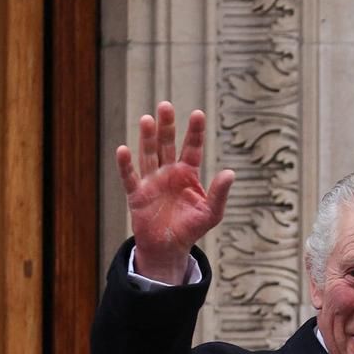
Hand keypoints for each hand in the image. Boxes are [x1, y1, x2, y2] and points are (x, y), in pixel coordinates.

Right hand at [116, 101, 234, 283]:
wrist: (169, 248)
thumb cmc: (191, 228)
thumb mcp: (211, 213)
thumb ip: (219, 193)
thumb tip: (230, 173)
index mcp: (188, 174)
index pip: (192, 148)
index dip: (195, 132)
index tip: (198, 113)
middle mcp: (169, 172)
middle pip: (167, 145)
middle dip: (166, 126)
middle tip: (166, 105)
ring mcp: (152, 181)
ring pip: (149, 155)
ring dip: (147, 138)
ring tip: (147, 119)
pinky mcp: (137, 194)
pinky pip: (130, 177)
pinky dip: (125, 165)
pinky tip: (123, 150)